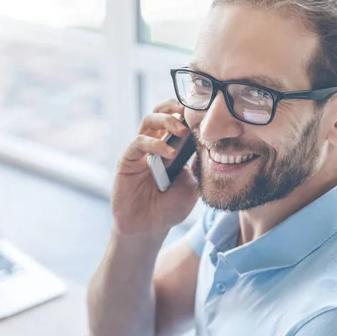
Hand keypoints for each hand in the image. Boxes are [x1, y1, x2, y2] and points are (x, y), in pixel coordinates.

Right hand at [111, 99, 199, 234]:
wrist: (149, 228)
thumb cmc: (170, 207)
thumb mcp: (192, 185)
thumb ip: (197, 164)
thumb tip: (208, 143)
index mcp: (170, 146)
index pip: (175, 118)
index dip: (186, 110)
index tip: (202, 109)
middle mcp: (154, 144)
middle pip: (159, 112)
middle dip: (173, 107)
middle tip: (189, 112)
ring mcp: (139, 151)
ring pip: (148, 121)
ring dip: (166, 120)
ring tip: (181, 131)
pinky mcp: (127, 161)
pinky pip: (138, 143)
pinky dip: (155, 144)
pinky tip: (170, 154)